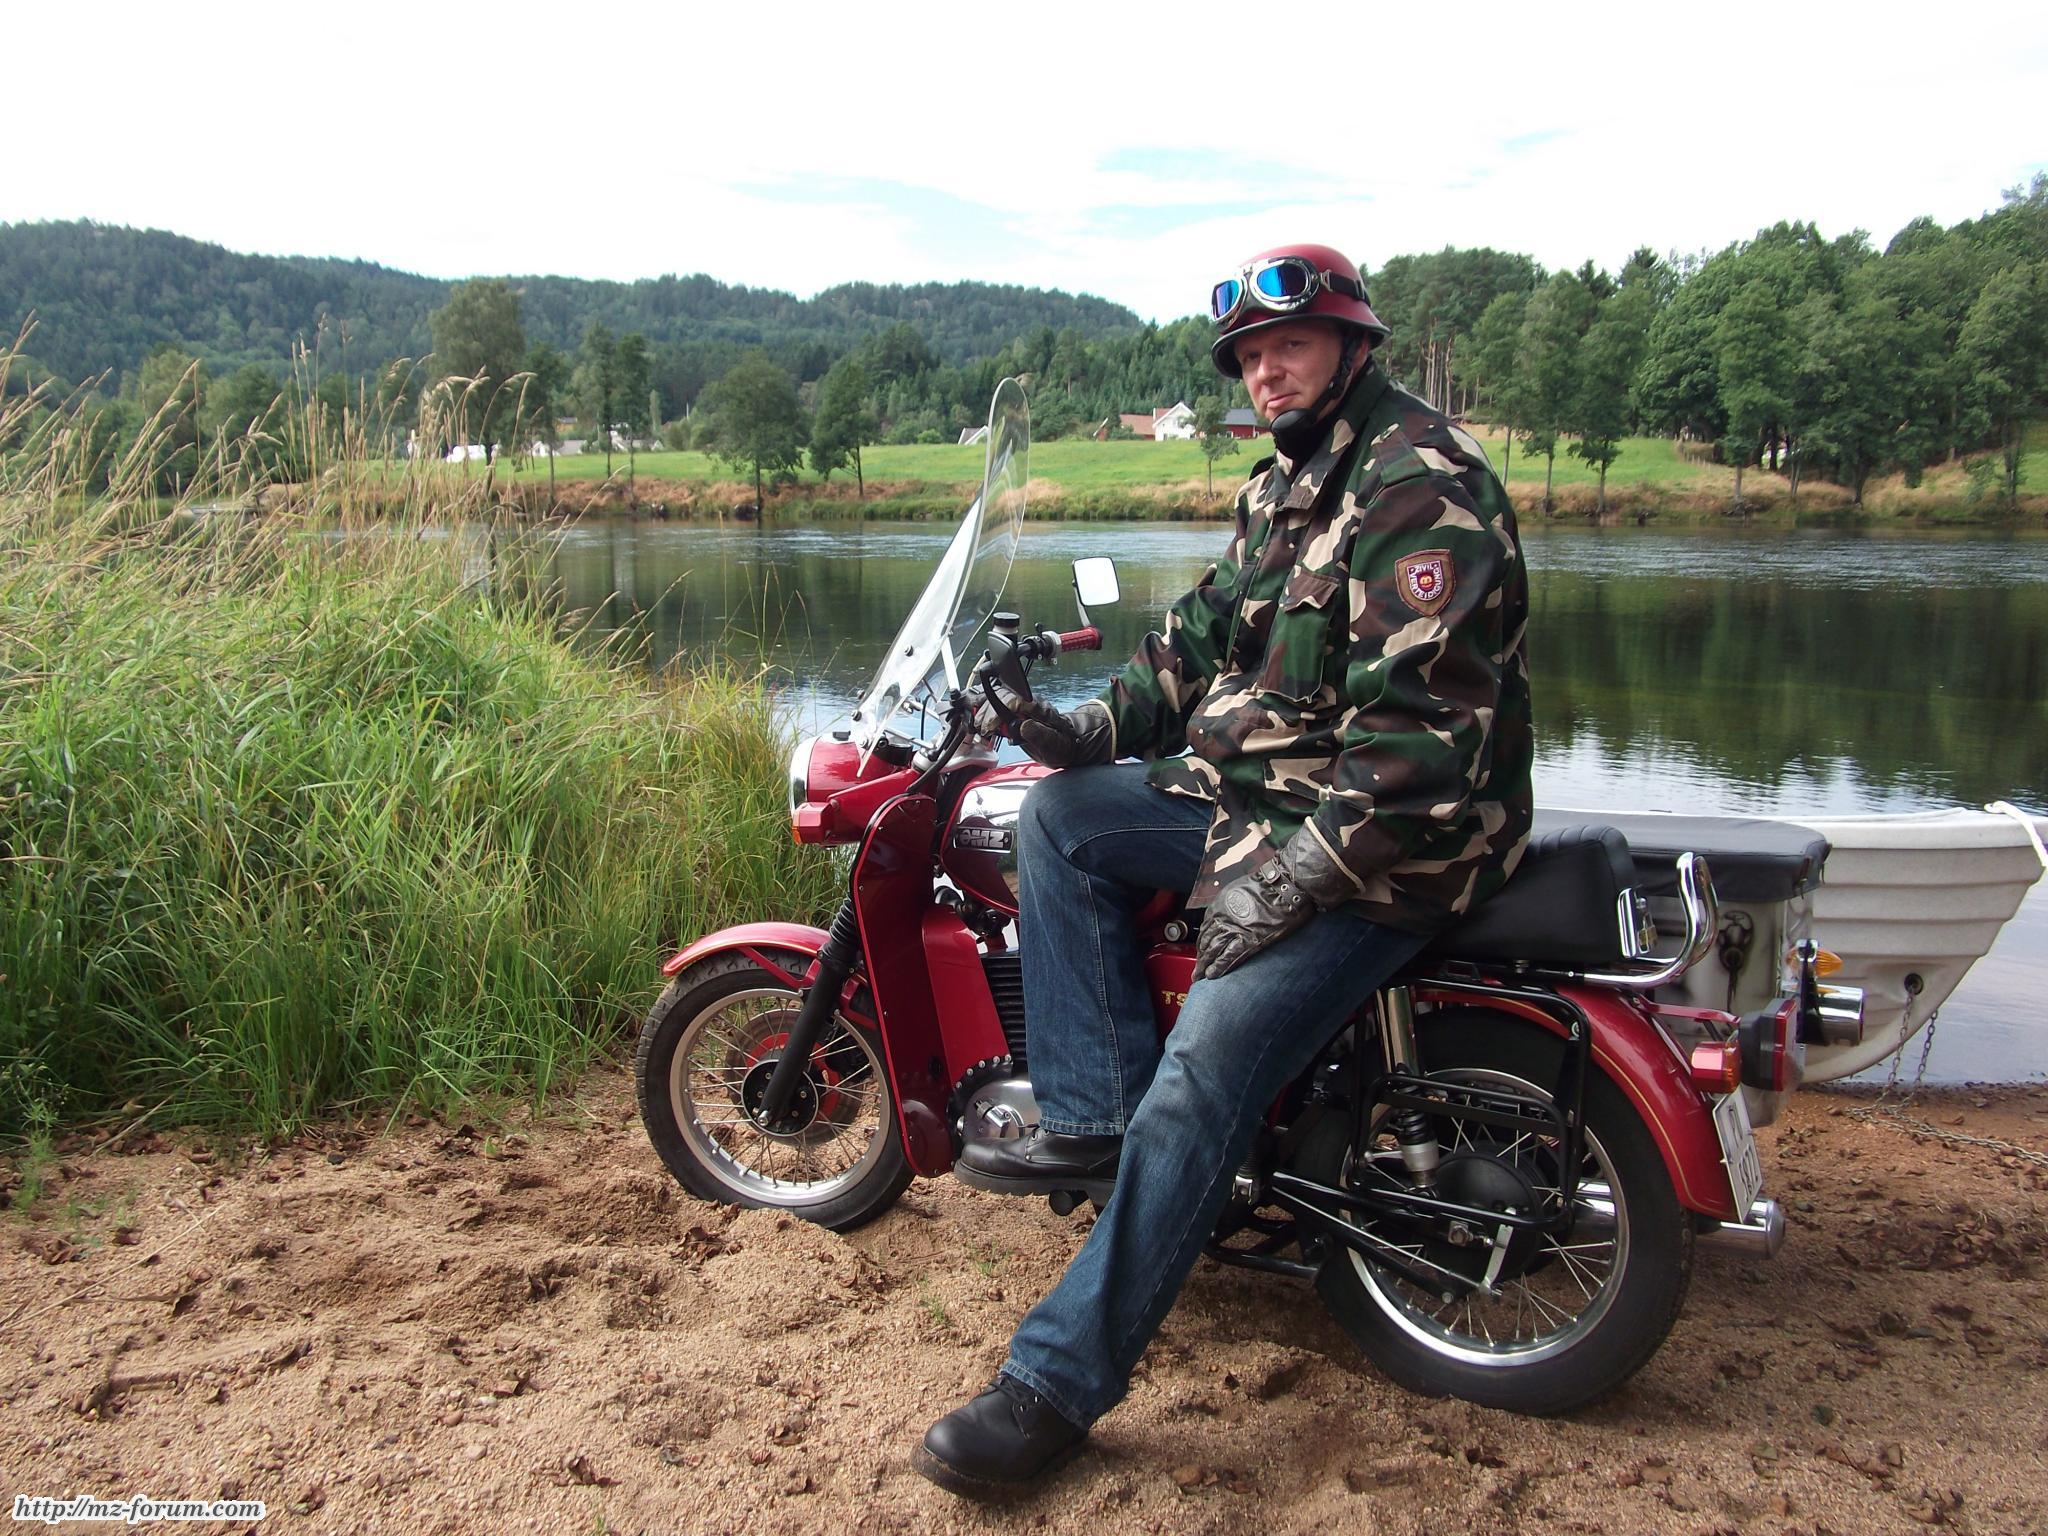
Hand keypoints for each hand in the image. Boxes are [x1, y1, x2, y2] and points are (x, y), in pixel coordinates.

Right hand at [974, 688, 1112, 768]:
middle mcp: (1030, 702)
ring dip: (986, 711)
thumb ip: (1039, 734)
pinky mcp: (1016, 711)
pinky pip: (998, 704)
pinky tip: (982, 722)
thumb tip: (1024, 726)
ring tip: (981, 727)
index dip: (999, 711)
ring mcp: (1022, 705)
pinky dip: (987, 712)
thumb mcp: (1053, 744)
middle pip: (1003, 696)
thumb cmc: (1061, 746)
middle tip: (984, 729)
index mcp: (1040, 708)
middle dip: (989, 711)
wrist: (1066, 745)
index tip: (991, 725)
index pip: (1015, 699)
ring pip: (998, 698)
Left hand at [1194, 832, 1355, 979]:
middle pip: (1205, 942)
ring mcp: (1233, 930)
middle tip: (1197, 969)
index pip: (1204, 929)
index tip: (1201, 950)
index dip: (1202, 942)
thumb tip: (1227, 914)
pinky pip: (1228, 957)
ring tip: (1201, 976)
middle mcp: (1221, 918)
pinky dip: (1219, 968)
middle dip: (1201, 957)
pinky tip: (1213, 976)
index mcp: (1218, 906)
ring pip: (1213, 951)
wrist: (1283, 887)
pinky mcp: (1248, 941)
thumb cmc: (1267, 885)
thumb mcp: (1238, 890)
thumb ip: (1229, 904)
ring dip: (1205, 965)